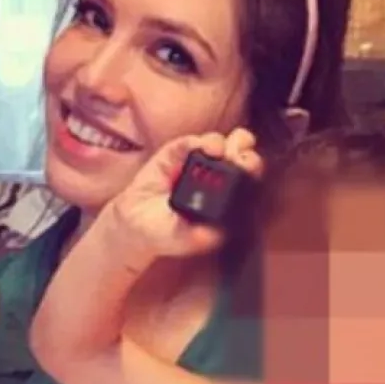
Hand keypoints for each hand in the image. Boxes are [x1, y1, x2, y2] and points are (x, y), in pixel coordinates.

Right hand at [107, 129, 263, 259]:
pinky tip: (197, 147)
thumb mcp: (183, 241)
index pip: (245, 176)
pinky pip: (187, 143)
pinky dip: (194, 143)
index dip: (251, 168)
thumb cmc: (165, 233)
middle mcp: (213, 175)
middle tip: (239, 155)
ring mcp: (193, 163)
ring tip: (217, 151)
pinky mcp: (172, 155)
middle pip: (237, 152)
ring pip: (215, 143)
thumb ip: (197, 239)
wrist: (133, 226)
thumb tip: (214, 235)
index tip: (250, 168)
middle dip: (243, 148)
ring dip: (220, 144)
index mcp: (224, 194)